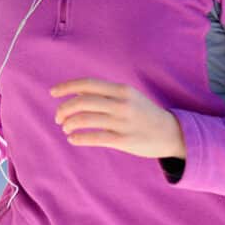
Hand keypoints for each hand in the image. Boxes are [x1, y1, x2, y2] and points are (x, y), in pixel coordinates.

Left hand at [50, 78, 186, 159]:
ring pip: (85, 120)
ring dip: (69, 124)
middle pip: (82, 102)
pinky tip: (73, 139)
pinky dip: (78, 138)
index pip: (88, 84)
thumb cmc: (145, 113)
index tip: (53, 93)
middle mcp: (121, 103)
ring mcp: (122, 122)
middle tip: (58, 117)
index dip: (67, 87)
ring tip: (66, 128)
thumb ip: (106, 94)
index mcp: (121, 90)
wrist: (171, 133)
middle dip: (64, 109)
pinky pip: (94, 138)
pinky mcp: (123, 140)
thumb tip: (77, 92)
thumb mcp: (129, 97)